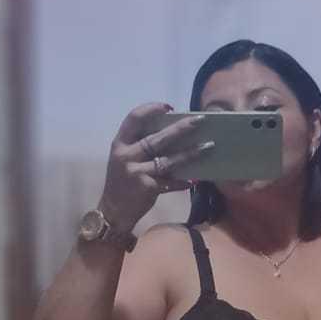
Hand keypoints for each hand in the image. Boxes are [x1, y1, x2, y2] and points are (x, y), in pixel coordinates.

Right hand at [98, 103, 214, 233]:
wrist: (112, 212)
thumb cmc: (122, 182)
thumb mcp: (123, 159)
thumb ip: (139, 146)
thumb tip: (172, 132)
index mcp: (120, 144)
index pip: (134, 119)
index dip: (151, 109)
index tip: (169, 107)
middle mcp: (126, 156)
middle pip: (157, 138)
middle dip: (181, 128)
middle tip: (200, 120)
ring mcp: (136, 173)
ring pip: (168, 160)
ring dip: (190, 153)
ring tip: (208, 146)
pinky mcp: (146, 188)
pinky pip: (170, 182)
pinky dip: (182, 181)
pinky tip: (194, 179)